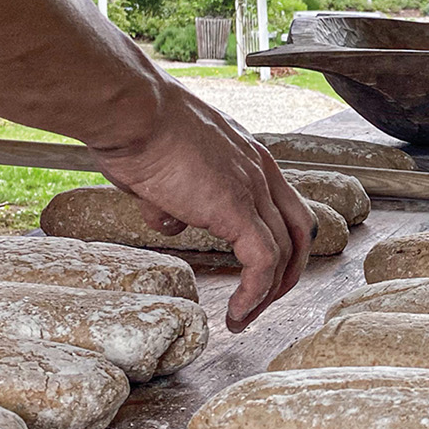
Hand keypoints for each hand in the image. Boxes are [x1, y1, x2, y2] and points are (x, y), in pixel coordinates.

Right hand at [87, 82, 315, 332]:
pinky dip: (255, 293)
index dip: (278, 244)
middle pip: (297, 231)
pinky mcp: (236, 207)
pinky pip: (262, 261)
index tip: (256, 273)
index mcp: (247, 156)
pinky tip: (236, 313)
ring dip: (267, 294)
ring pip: (284, 252)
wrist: (130, 108)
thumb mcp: (160, 169)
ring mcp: (252, 188)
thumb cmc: (133, 128)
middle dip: (285, 275)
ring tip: (242, 319)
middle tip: (260, 304)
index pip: (283, 206)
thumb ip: (172, 197)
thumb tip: (172, 223)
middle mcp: (260, 169)